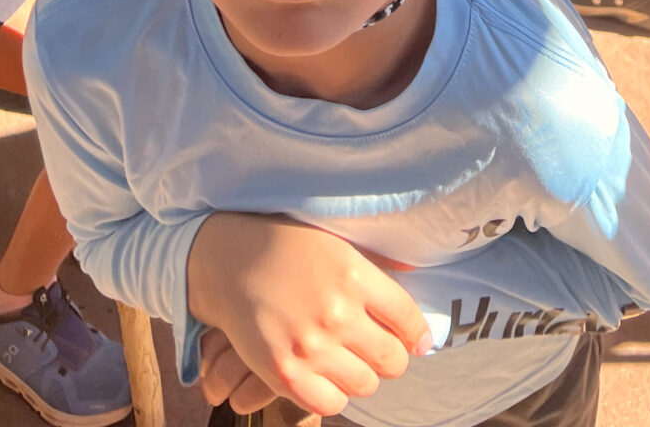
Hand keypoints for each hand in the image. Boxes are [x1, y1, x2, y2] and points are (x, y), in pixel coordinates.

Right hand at [187, 216, 430, 418]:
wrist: (232, 262)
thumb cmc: (288, 248)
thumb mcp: (338, 244)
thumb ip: (376, 267)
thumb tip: (415, 278)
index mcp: (355, 275)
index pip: (408, 320)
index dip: (417, 335)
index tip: (416, 341)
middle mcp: (337, 313)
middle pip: (392, 360)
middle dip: (392, 358)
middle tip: (379, 351)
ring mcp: (311, 346)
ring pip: (365, 385)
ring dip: (362, 375)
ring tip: (348, 359)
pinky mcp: (285, 372)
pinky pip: (331, 403)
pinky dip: (333, 393)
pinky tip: (325, 374)